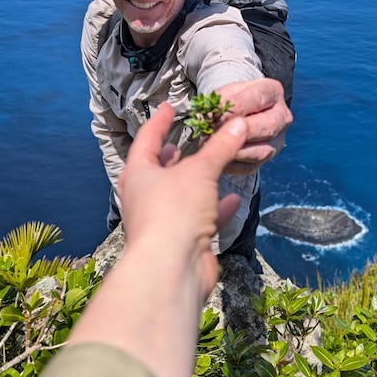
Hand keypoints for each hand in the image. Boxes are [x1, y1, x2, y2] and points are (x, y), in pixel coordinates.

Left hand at [117, 102, 247, 298]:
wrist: (171, 268)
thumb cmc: (174, 211)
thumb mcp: (200, 171)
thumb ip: (220, 147)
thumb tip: (238, 123)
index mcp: (138, 175)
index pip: (147, 139)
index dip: (160, 122)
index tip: (170, 108)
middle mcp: (144, 197)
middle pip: (159, 170)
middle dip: (174, 156)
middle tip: (185, 142)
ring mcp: (162, 222)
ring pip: (180, 196)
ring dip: (197, 182)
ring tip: (211, 167)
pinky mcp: (180, 242)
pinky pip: (199, 220)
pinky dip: (215, 209)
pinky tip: (232, 199)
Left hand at [216, 78, 292, 174]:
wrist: (238, 113)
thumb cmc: (231, 99)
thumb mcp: (225, 92)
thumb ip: (220, 102)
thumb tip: (211, 118)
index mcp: (273, 92)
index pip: (258, 98)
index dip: (236, 106)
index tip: (215, 113)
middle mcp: (282, 116)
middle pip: (267, 126)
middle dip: (238, 131)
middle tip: (213, 133)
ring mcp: (277, 140)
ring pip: (261, 151)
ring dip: (234, 151)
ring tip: (211, 146)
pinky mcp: (266, 158)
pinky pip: (250, 166)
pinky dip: (232, 165)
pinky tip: (216, 160)